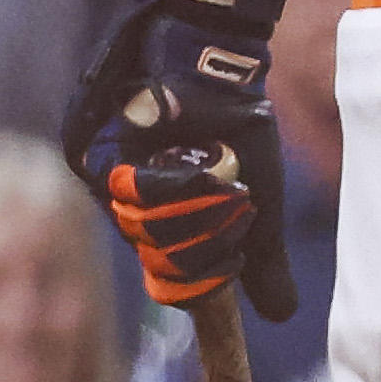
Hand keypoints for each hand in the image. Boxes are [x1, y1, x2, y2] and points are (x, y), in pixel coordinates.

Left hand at [64, 0, 295, 318]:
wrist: (215, 64)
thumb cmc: (237, 125)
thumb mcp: (261, 199)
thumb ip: (266, 258)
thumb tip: (282, 316)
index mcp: (168, 227)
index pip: (177, 281)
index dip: (205, 275)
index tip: (231, 261)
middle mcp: (137, 212)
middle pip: (165, 260)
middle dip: (208, 231)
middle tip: (229, 194)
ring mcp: (115, 187)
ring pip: (146, 230)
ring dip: (190, 202)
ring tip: (209, 167)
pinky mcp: (98, 157)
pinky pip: (130, 192)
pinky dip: (168, 180)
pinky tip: (181, 154)